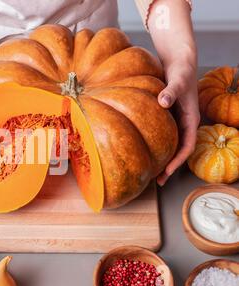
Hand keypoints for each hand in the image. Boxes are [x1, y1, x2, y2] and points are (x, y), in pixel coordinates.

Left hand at [156, 55, 199, 185]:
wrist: (178, 60)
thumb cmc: (181, 70)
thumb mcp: (177, 80)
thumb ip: (171, 91)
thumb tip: (163, 102)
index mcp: (191, 119)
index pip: (187, 146)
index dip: (177, 161)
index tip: (166, 173)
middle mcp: (183, 122)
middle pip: (178, 150)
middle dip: (168, 166)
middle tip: (155, 180)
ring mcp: (174, 121)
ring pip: (169, 144)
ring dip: (161, 157)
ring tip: (148, 171)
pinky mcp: (165, 116)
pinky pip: (160, 135)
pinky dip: (153, 144)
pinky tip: (140, 149)